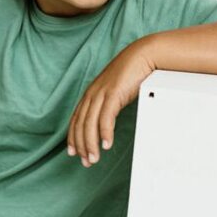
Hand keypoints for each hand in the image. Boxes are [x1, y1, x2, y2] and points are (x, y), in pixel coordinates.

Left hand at [67, 42, 154, 167]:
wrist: (142, 55)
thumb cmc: (132, 72)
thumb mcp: (115, 90)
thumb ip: (109, 103)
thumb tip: (107, 118)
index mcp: (91, 93)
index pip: (76, 119)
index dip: (73, 137)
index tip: (74, 153)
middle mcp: (92, 93)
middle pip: (81, 124)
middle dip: (81, 145)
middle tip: (86, 161)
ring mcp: (102, 93)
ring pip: (90, 123)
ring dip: (91, 144)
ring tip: (94, 158)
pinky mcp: (113, 93)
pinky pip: (105, 117)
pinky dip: (104, 133)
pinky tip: (106, 145)